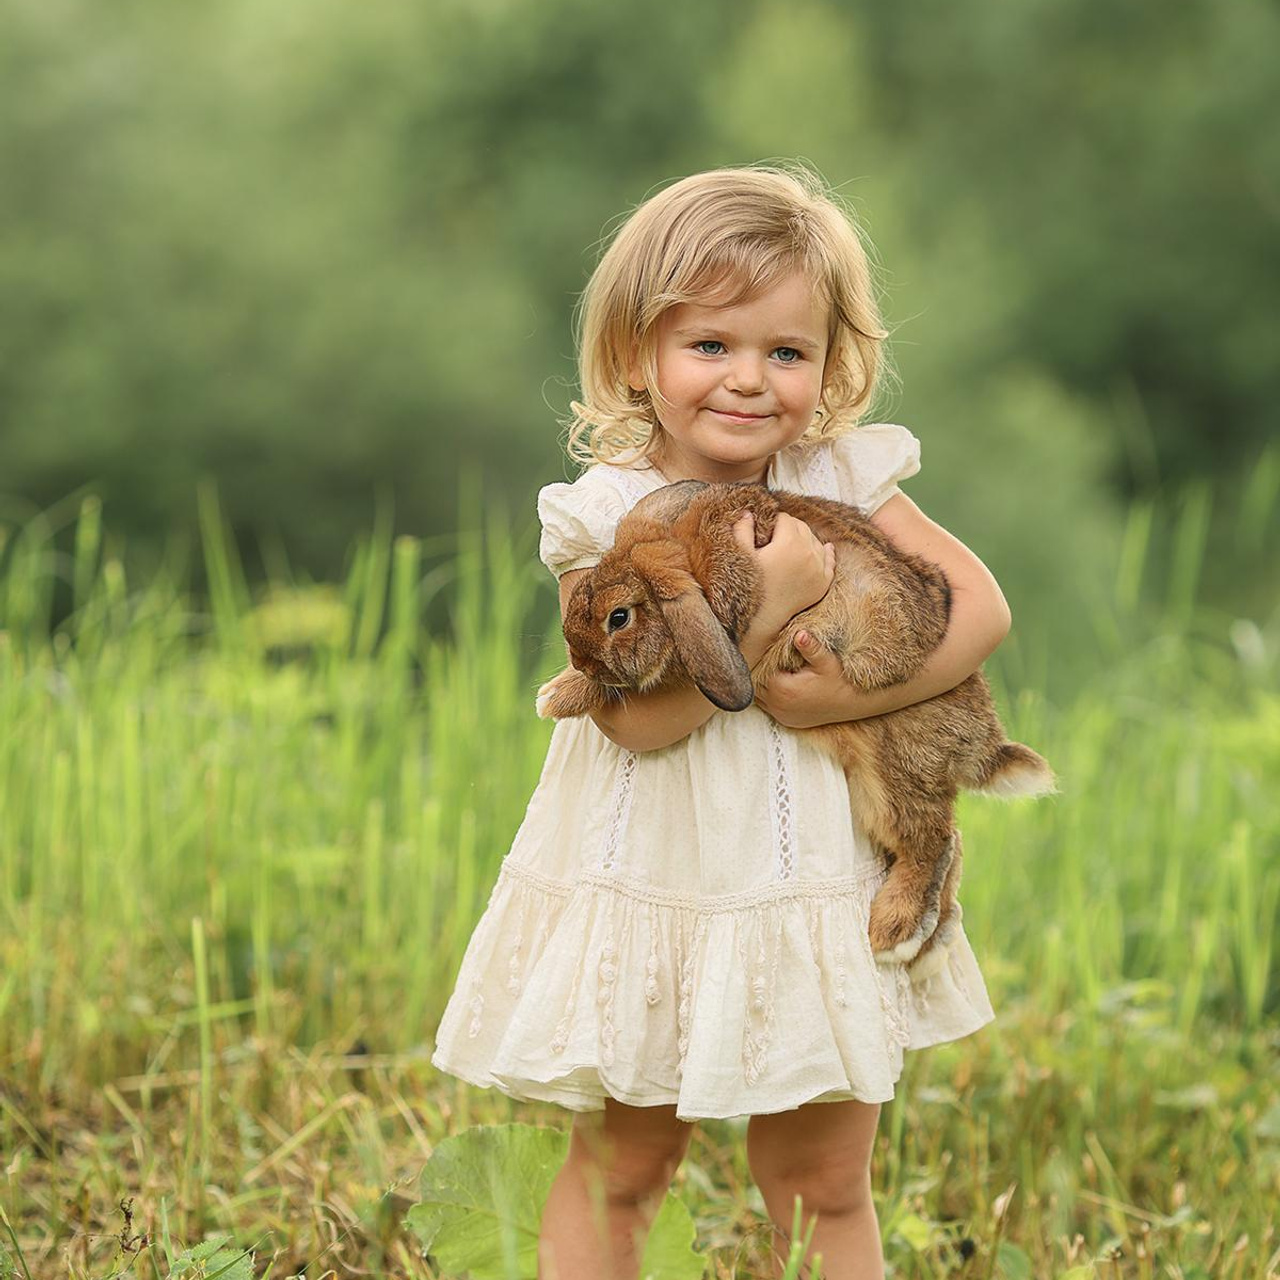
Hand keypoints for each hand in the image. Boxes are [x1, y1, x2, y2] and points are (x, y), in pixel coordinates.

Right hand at [733, 511, 834, 633]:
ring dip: (804, 540)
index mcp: (790, 542)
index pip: (784, 518)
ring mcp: (818, 569)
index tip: (764, 532)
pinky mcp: (823, 583)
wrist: (762, 619)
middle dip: (788, 529)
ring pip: (816, 542)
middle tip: (774, 540)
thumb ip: (743, 530)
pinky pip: (830, 561)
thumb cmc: (748, 586)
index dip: (772, 523)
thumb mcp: (742, 556)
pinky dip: (827, 554)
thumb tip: (749, 513)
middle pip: (802, 527)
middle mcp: (809, 552)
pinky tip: (826, 548)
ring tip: (789, 548)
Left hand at [755, 630, 860, 727]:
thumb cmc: (840, 681)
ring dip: (763, 682)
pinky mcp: (785, 720)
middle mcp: (777, 705)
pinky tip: (780, 682)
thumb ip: (810, 647)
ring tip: (775, 668)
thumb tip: (800, 633)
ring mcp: (780, 715)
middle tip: (770, 654)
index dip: (762, 655)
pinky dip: (769, 695)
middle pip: (754, 682)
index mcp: (782, 689)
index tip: (770, 644)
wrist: (854, 704)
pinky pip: (766, 706)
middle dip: (760, 668)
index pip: (758, 668)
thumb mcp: (826, 661)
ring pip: (757, 695)